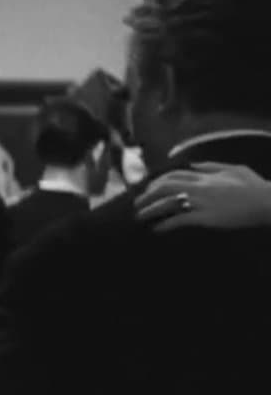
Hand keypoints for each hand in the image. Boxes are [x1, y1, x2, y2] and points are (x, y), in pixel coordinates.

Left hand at [135, 162, 270, 231]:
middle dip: (147, 195)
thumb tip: (193, 165)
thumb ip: (211, 166)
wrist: (268, 201)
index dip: (156, 182)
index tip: (147, 189)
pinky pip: (179, 220)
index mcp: (205, 176)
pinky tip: (156, 229)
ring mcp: (202, 202)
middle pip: (164, 187)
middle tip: (137, 204)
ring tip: (139, 217)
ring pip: (167, 203)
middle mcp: (200, 187)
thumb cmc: (254, 186)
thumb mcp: (233, 169)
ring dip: (150, 210)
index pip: (173, 175)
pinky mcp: (206, 217)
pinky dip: (165, 224)